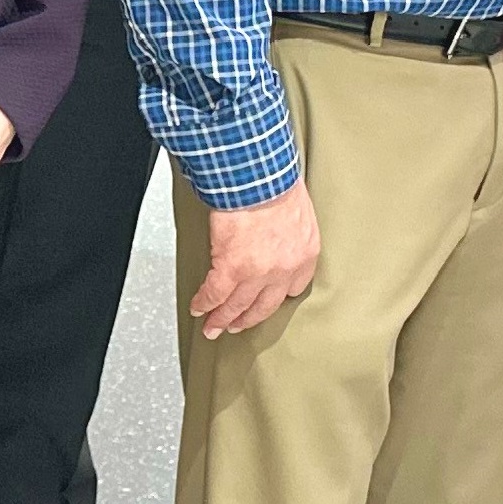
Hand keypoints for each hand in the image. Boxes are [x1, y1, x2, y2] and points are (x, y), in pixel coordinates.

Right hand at [189, 181, 319, 340]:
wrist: (258, 176)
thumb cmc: (275, 181)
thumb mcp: (297, 210)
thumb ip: (289, 230)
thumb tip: (273, 232)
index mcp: (304, 253)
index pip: (294, 288)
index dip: (277, 296)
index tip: (267, 300)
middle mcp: (284, 270)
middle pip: (264, 305)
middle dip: (247, 318)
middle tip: (236, 325)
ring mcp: (258, 273)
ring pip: (238, 305)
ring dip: (223, 318)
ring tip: (213, 327)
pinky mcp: (231, 268)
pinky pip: (215, 294)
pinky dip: (204, 303)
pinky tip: (198, 308)